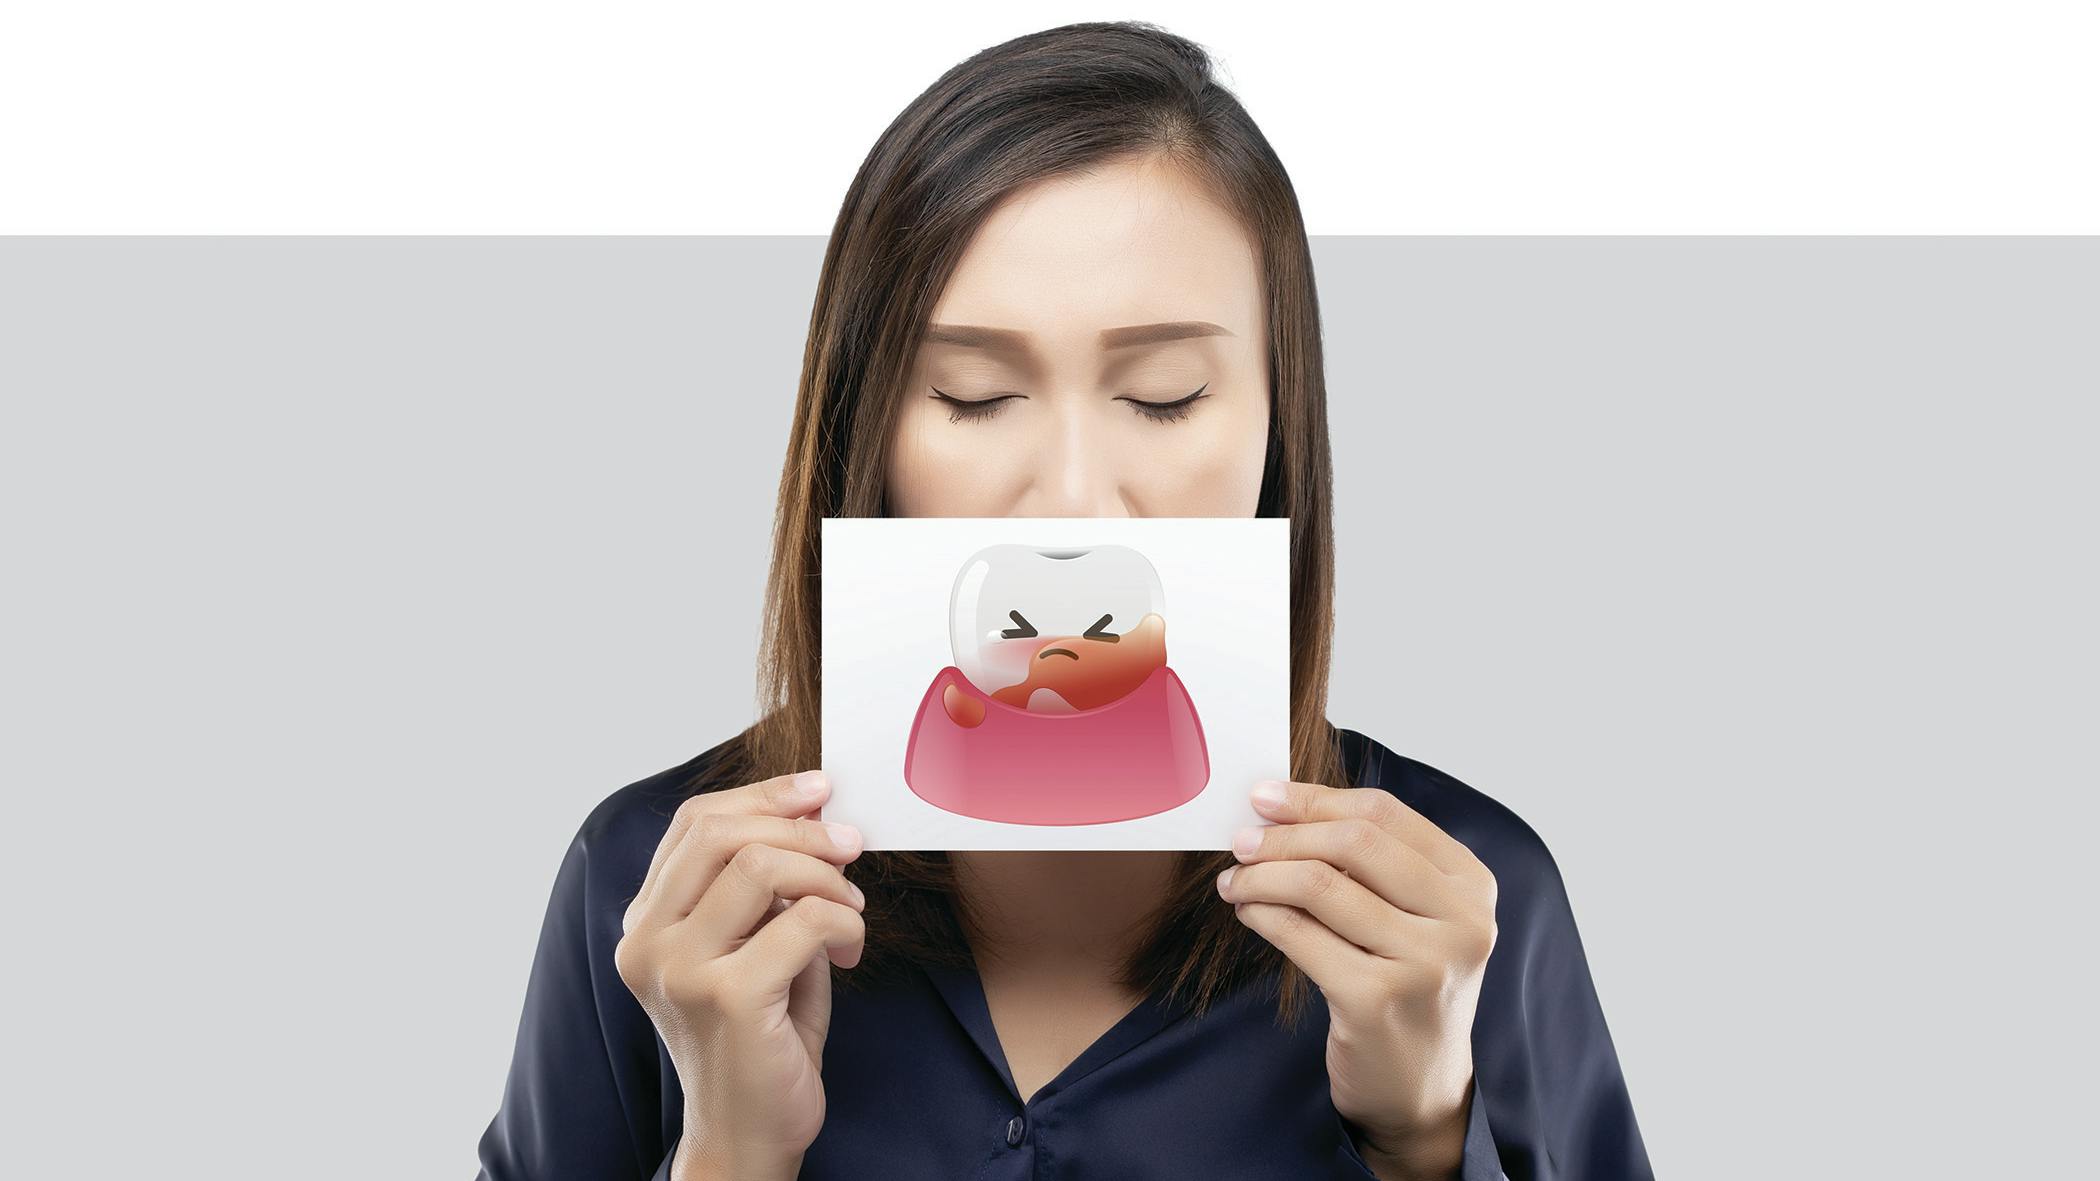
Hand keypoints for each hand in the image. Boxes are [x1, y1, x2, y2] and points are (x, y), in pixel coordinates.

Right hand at [613, 769, 865, 1180]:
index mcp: (646, 922)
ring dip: (827, 878)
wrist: (748, 1134)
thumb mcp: (754, 944)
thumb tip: (816, 811)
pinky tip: (850, 949)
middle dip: (801, 827)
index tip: (820, 791)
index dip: (762, 795)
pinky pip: (802, 920)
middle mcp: (647, 941)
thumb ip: (766, 885)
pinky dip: (842, 922)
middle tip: (852, 844)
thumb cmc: (760, 1037)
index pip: (694, 823)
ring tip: (852, 912)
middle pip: (721, 832)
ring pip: (761, 866)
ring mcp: (680, 970)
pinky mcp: (726, 997)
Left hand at [1216, 778, 1497, 1180]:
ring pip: (1319, 885)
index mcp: (1471, 884)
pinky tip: (1247, 912)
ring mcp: (1424, 963)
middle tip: (1240, 840)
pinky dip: (1262, 914)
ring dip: (1261, 875)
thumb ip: (1371, 863)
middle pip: (1353, 842)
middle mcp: (1461, 921)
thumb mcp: (1414, 918)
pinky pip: (1299, 935)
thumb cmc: (1406, 987)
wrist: (1419, 1088)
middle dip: (1284, 834)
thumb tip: (1281, 807)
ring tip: (1235, 881)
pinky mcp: (1377, 1000)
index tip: (1264, 797)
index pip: (1384, 814)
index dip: (1316, 798)